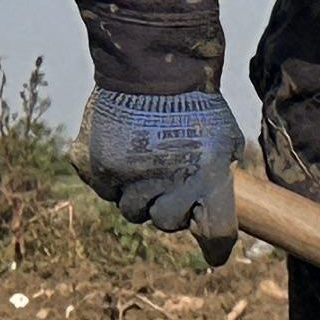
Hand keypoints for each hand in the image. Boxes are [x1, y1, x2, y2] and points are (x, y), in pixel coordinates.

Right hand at [79, 89, 243, 260]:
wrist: (153, 64)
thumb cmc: (197, 102)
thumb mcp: (225, 138)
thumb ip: (220, 174)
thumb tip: (214, 206)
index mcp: (206, 178)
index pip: (215, 232)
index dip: (216, 247)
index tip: (215, 254)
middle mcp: (164, 184)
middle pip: (165, 223)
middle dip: (170, 208)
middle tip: (172, 183)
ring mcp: (125, 177)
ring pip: (130, 208)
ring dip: (140, 193)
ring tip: (147, 160)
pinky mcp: (94, 165)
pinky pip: (104, 186)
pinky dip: (113, 175)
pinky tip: (124, 150)